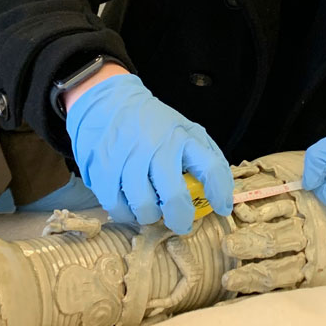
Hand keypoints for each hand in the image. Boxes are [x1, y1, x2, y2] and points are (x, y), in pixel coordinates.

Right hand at [64, 74, 232, 233]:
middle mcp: (156, 147)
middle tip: (180, 222)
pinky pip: (118, 207)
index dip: (220, 193)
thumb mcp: (184, 128)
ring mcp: (128, 159)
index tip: (221, 208)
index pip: (210, 168)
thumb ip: (204, 154)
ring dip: (150, 216)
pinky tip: (129, 205)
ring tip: (151, 210)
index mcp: (182, 137)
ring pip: (144, 207)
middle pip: (174, 197)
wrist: (107, 102)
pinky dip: (126, 213)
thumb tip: (222, 190)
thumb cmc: (152, 122)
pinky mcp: (103, 170)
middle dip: (180, 218)